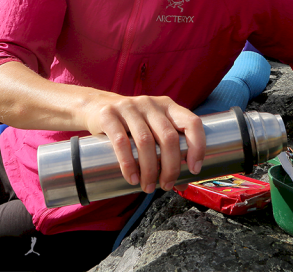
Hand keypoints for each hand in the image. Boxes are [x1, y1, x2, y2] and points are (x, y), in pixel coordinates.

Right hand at [84, 93, 204, 193]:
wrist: (94, 105)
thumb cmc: (131, 124)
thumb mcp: (153, 127)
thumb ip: (168, 148)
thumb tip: (183, 183)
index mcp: (168, 106)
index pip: (192, 123)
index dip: (198, 146)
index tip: (194, 170)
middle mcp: (151, 104)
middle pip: (168, 137)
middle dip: (171, 166)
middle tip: (167, 185)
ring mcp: (130, 107)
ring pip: (145, 142)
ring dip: (149, 170)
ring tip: (148, 187)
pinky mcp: (108, 115)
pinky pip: (121, 142)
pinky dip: (128, 164)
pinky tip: (132, 178)